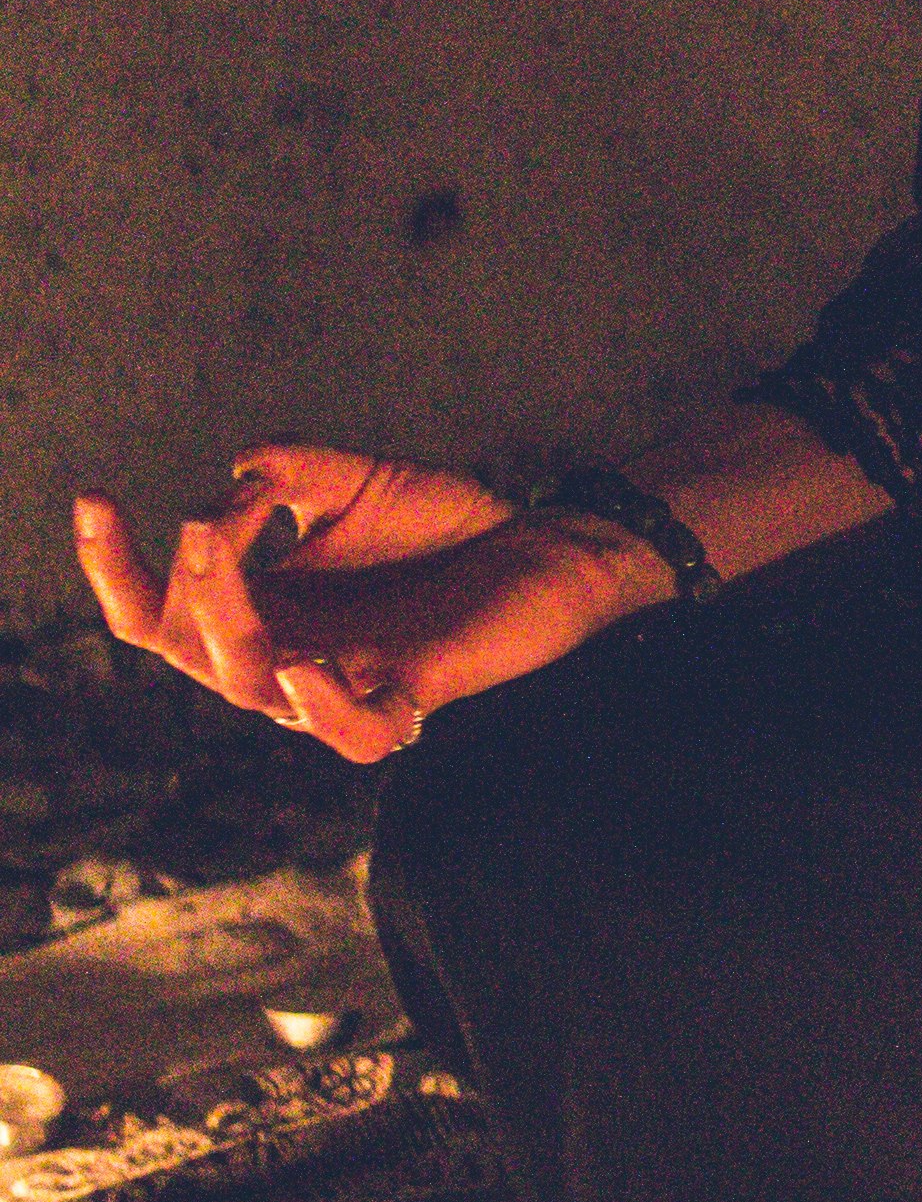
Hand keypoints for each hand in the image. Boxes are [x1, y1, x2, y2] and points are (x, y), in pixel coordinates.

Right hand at [71, 447, 645, 764]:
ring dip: (226, 618)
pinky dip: (323, 705)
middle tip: (200, 521)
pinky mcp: (413, 696)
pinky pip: (354, 732)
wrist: (548, 545)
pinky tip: (303, 665)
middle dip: (174, 585)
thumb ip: (294, 472)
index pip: (158, 611)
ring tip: (219, 545)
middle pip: (185, 651)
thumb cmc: (449, 526)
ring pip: (251, 684)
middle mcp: (288, 658)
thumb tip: (238, 470)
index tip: (93, 497)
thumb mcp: (359, 481)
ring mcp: (346, 683)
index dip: (113, 566)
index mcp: (261, 613)